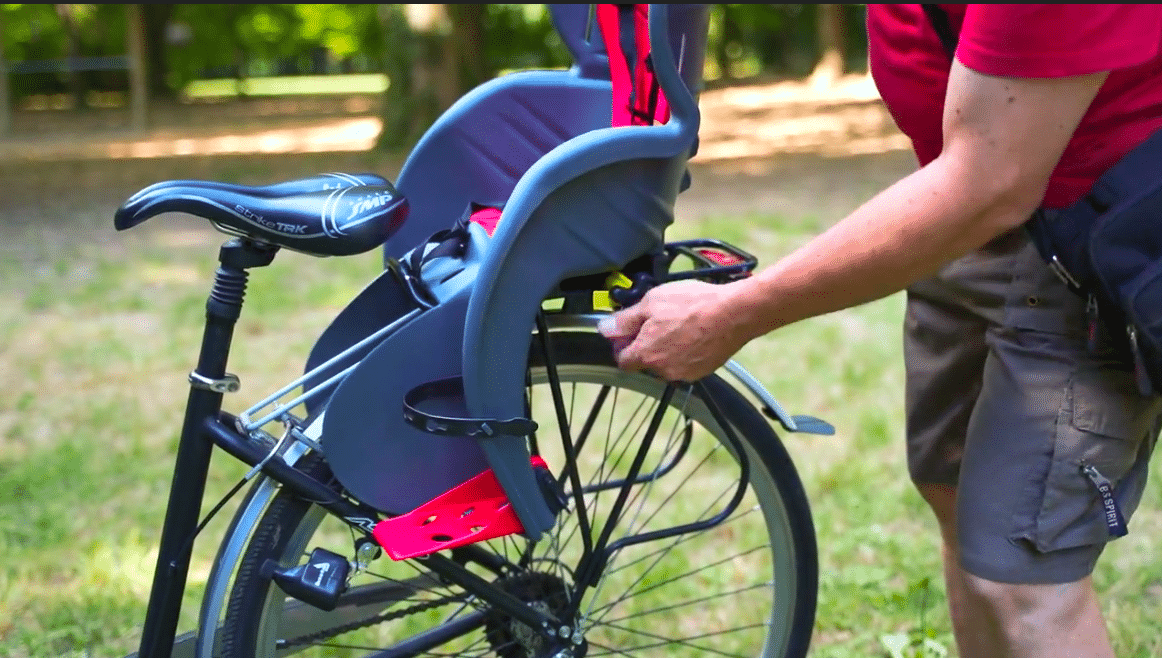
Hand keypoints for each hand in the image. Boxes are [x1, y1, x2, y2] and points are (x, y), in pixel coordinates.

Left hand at [597, 279, 750, 381]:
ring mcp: (685, 373)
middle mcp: (663, 370)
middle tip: (657, 321)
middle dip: (646, 344)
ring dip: (666, 347)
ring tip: (679, 323)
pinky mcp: (703, 371)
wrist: (734, 313)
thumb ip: (624, 320)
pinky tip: (694, 332)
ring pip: (666, 363)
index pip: (622, 361)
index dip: (622, 345)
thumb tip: (605, 329)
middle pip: (645, 362)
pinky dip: (685, 351)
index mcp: (646, 355)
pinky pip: (685, 363)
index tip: (628, 332)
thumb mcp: (651, 302)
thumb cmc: (693, 304)